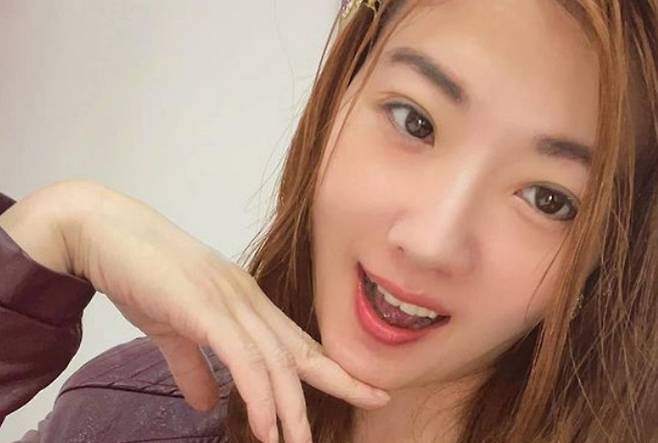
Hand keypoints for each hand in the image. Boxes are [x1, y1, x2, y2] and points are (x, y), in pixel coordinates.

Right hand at [15, 180, 389, 442]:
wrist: (105, 233)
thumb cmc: (141, 276)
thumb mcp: (172, 330)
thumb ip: (194, 366)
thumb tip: (208, 402)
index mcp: (245, 303)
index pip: (297, 341)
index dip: (333, 365)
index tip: (365, 386)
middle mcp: (248, 300)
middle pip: (299, 350)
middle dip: (340, 379)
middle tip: (373, 403)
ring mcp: (228, 302)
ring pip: (275, 360)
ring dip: (290, 407)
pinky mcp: (204, 307)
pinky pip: (241, 358)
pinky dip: (257, 394)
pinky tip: (265, 425)